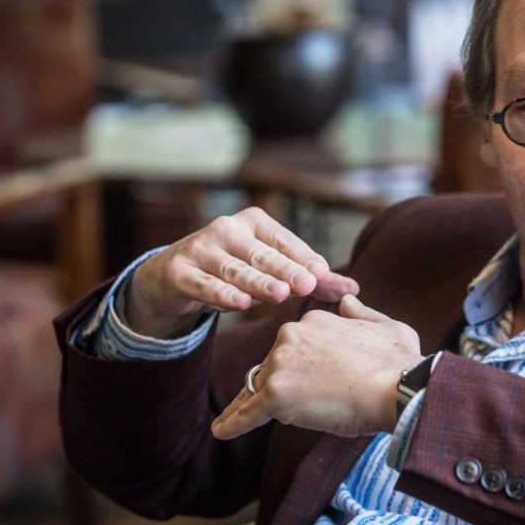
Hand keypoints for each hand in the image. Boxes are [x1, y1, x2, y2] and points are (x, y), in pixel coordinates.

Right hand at [126, 206, 359, 337]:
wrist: (171, 277)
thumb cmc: (232, 270)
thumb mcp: (269, 271)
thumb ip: (310, 279)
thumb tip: (353, 289)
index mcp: (255, 221)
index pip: (284, 241)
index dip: (304, 257)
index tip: (323, 274)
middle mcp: (227, 229)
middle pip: (262, 254)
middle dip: (286, 269)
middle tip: (307, 284)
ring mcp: (200, 248)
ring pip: (234, 270)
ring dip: (258, 282)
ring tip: (279, 295)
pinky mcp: (179, 271)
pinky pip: (203, 284)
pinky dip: (221, 294)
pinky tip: (240, 303)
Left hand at [211, 294, 422, 438]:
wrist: (399, 387)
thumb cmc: (399, 362)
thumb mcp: (385, 326)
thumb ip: (361, 313)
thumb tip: (346, 300)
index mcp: (316, 320)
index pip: (294, 346)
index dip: (300, 367)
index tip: (306, 382)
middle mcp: (292, 335)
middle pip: (272, 366)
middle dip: (279, 385)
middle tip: (290, 408)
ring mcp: (281, 364)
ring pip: (260, 389)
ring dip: (255, 406)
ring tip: (235, 423)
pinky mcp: (276, 394)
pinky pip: (247, 412)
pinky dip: (232, 422)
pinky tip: (220, 431)